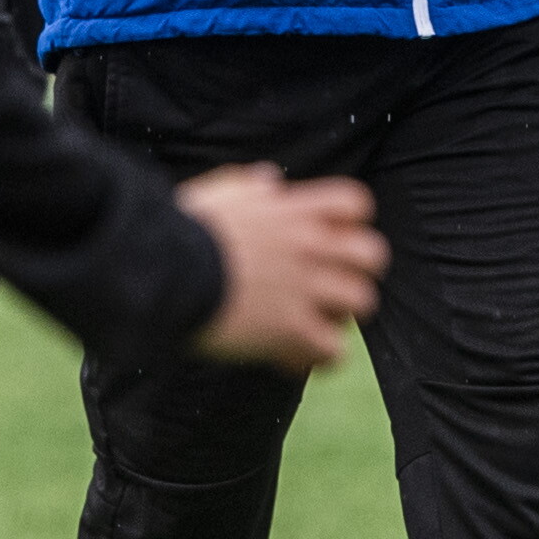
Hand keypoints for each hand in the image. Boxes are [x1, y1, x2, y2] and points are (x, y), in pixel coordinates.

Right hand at [177, 164, 385, 370]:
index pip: (355, 203)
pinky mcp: (291, 329)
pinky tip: (288, 357)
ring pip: (361, 301)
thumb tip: (268, 180)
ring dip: (338, 316)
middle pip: (372, 254)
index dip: (350, 223)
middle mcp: (308, 246)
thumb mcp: (220, 193)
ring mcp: (304, 287)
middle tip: (327, 286)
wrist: (166, 268)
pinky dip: (316, 358)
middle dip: (356, 271)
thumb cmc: (185, 229)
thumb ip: (250, 187)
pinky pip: (334, 351)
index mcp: (293, 210)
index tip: (329, 238)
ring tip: (309, 325)